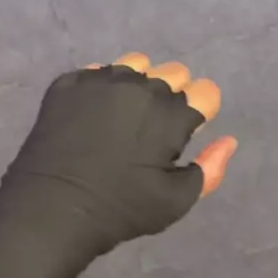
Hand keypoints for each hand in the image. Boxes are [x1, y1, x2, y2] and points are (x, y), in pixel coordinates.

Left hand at [0, 52, 236, 277]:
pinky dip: (98, 91)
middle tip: (149, 133)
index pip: (205, 91)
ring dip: (135, 87)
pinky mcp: (66, 84)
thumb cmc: (118, 210)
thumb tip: (227, 140)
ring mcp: (99, 80)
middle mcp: (139, 85)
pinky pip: (94, 75)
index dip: (199, 113)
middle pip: (171, 75)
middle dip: (169, 98)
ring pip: (132, 67)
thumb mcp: (174, 202)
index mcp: (170, 112)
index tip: (182, 135)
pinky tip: (89, 118)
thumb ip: (209, 169)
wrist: (50, 209)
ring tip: (120, 119)